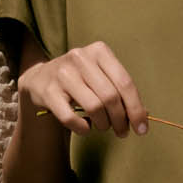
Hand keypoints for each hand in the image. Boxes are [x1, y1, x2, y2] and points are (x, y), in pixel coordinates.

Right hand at [20, 41, 147, 136]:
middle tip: (122, 132)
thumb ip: (120, 91)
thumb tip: (142, 117)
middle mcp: (80, 57)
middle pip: (110, 97)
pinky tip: (85, 128)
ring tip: (102, 127)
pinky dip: (82, 128)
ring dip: (103, 124)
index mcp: (99, 51)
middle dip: (120, 120)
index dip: (136, 109)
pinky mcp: (48, 91)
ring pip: (93, 107)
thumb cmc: (79, 80)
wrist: (40, 78)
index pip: (125, 83)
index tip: (142, 128)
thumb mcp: (100, 76)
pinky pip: (71, 118)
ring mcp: (62, 73)